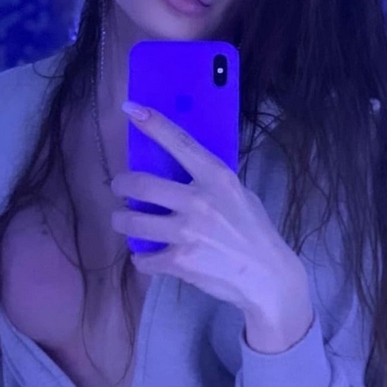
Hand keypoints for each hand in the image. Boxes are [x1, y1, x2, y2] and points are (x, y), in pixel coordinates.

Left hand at [110, 102, 311, 319]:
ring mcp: (187, 232)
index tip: (131, 109)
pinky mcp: (180, 262)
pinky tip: (149, 255)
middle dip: (120, 184)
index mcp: (216, 178)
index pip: (179, 143)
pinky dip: (142, 257)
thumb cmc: (253, 231)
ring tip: (125, 221)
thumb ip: (210, 181)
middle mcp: (198, 201)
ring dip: (122, 220)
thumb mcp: (239, 194)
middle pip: (140, 183)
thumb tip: (178, 168)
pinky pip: (142, 257)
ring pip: (131, 222)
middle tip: (119, 187)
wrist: (267, 277)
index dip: (153, 124)